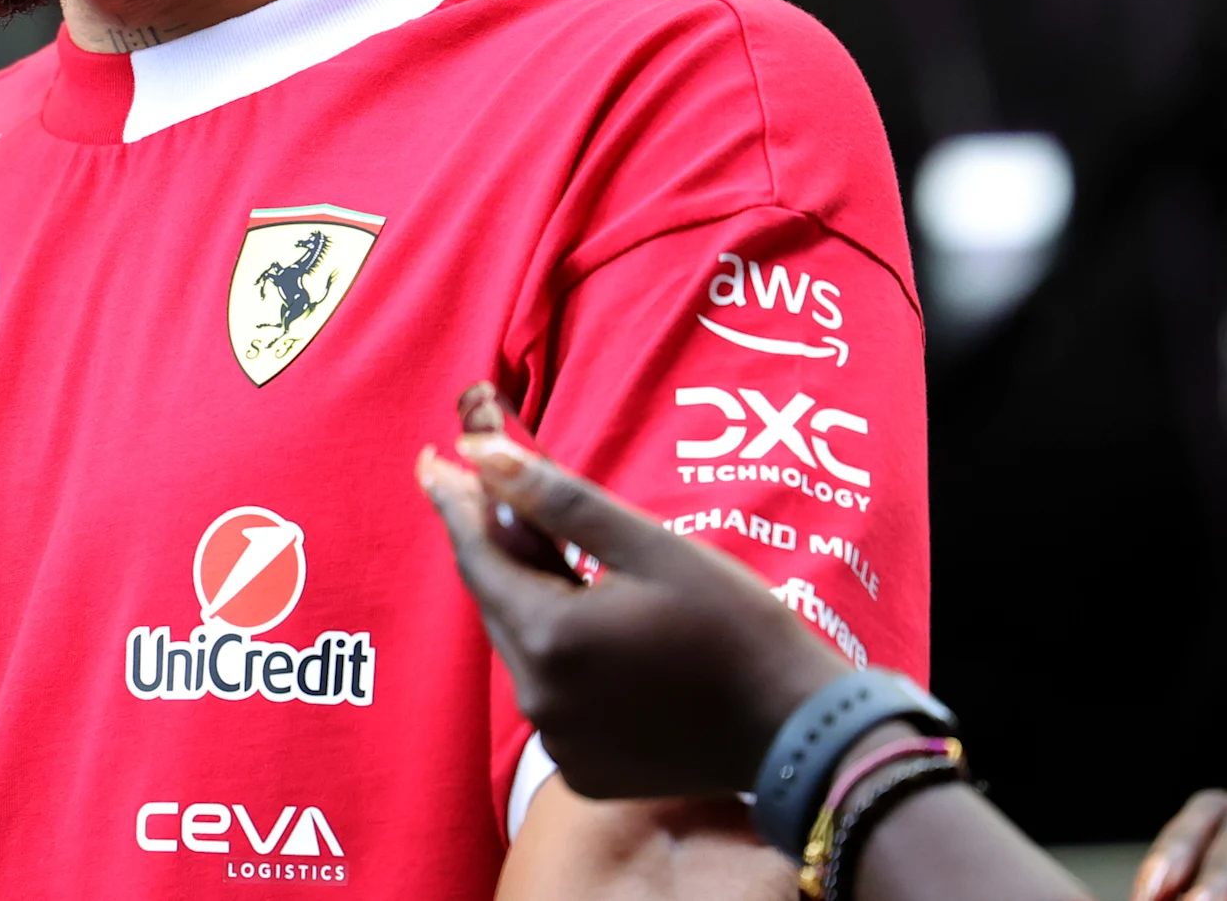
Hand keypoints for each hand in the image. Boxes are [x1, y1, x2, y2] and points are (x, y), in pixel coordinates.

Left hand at [416, 382, 846, 801]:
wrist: (794, 729)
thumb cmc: (733, 624)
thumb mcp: (648, 546)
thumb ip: (554, 499)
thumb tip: (477, 454)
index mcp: (549, 636)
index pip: (478, 557)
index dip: (455, 504)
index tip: (431, 461)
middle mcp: (539, 697)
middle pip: (497, 604)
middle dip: (495, 547)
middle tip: (489, 491)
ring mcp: (558, 743)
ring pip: (523, 651)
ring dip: (531, 602)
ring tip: (554, 556)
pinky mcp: (583, 773)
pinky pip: (552, 697)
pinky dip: (560, 657)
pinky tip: (594, 629)